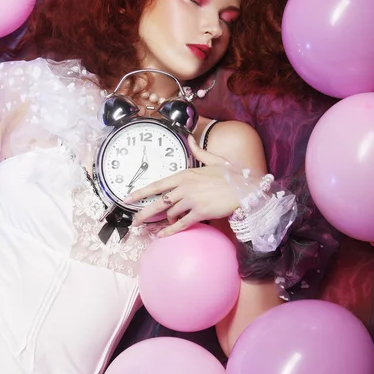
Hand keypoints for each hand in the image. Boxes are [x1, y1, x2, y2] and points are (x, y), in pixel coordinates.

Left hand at [125, 135, 249, 236]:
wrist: (246, 188)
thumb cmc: (231, 175)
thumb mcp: (214, 159)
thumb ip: (198, 151)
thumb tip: (189, 138)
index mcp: (185, 174)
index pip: (157, 184)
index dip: (141, 192)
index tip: (128, 198)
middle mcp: (185, 187)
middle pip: (159, 202)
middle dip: (144, 213)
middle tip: (134, 222)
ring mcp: (192, 200)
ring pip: (170, 214)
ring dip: (165, 222)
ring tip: (162, 226)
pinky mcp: (200, 212)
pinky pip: (181, 224)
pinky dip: (170, 231)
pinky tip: (163, 236)